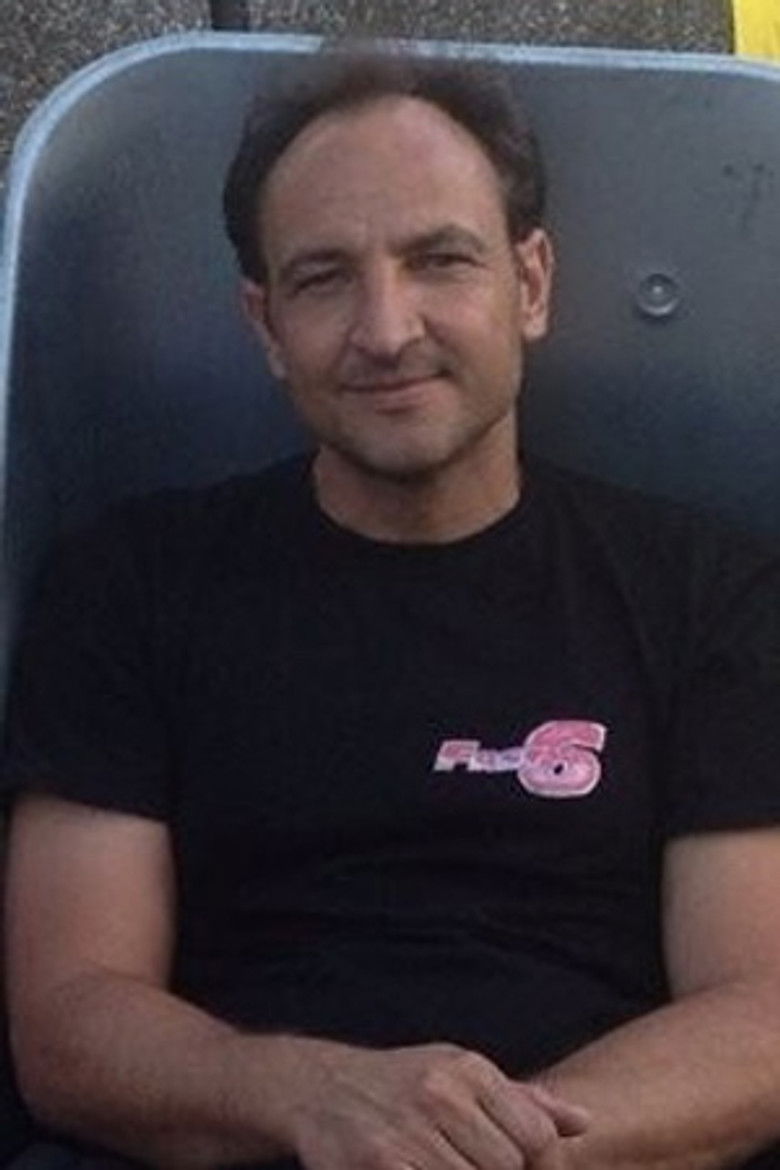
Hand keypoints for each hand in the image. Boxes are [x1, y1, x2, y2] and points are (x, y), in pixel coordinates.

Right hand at [283, 1040, 588, 1169]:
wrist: (319, 1088)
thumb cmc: (401, 1085)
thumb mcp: (459, 1075)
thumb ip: (521, 1100)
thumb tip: (583, 1122)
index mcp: (467, 1070)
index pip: (537, 1137)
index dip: (540, 1169)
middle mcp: (441, 1094)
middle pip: (508, 1168)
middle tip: (470, 1165)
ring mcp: (409, 1130)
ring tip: (442, 1166)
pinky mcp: (381, 1163)